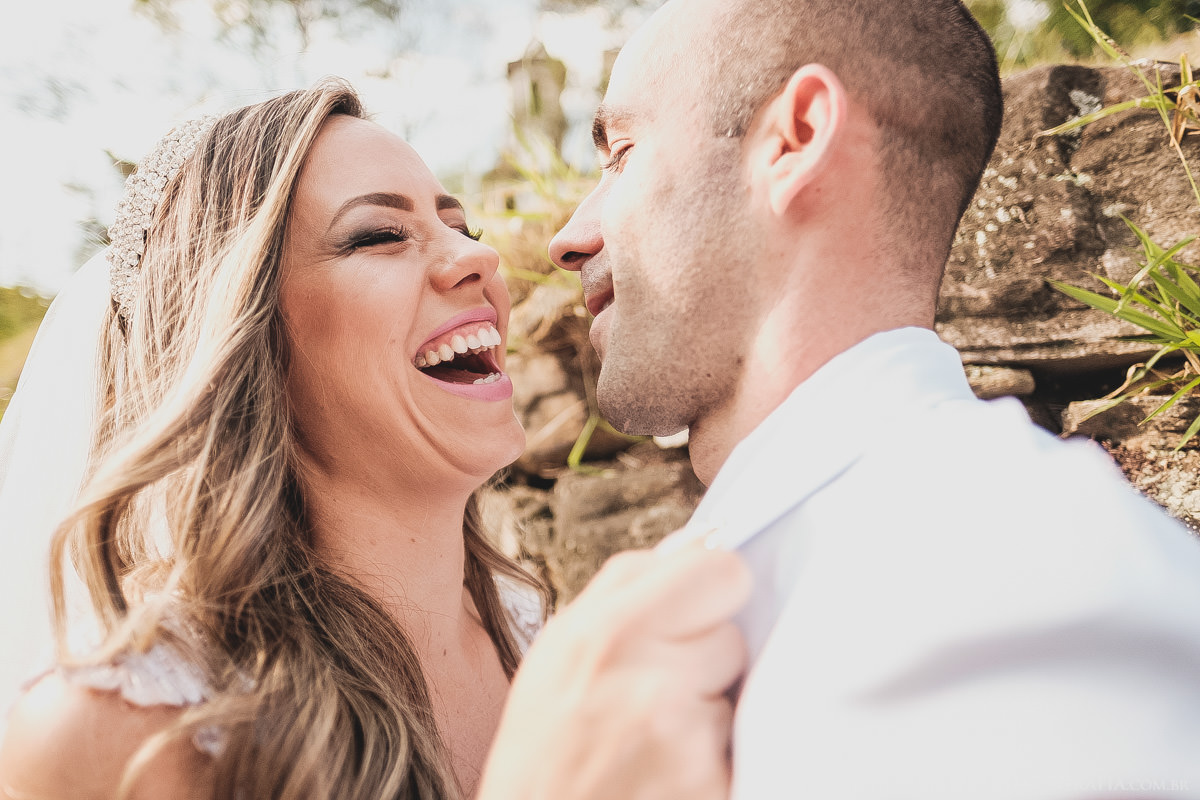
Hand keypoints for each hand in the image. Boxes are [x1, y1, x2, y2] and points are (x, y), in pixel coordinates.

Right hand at [477, 543, 750, 799]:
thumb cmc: (543, 741)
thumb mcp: (560, 646)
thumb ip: (627, 586)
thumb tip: (698, 543)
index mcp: (608, 630)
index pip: (721, 569)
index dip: (714, 587)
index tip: (700, 605)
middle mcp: (649, 680)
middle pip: (734, 634)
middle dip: (707, 656)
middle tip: (659, 686)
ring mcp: (684, 738)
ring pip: (737, 694)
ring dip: (709, 711)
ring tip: (656, 734)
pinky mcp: (708, 785)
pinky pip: (737, 747)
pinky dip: (712, 759)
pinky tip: (667, 770)